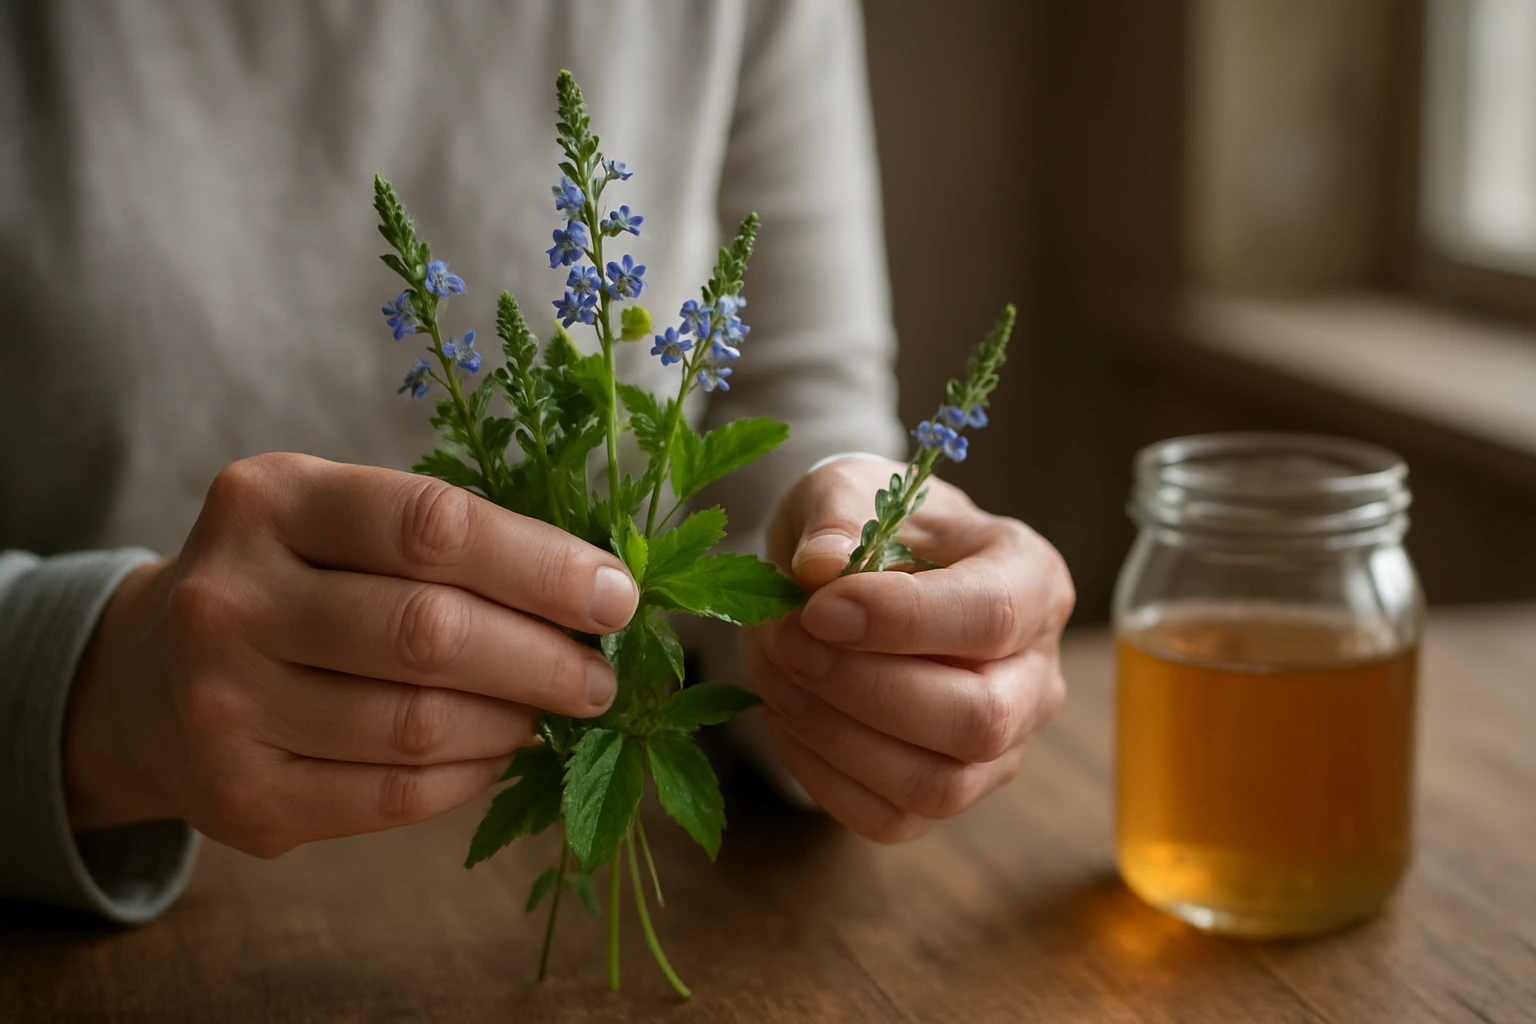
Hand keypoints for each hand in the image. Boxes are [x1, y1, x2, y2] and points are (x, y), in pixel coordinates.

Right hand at [65, 453, 637, 856]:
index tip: (619, 597)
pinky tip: (496, 750)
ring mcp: (224, 704)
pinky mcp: (240, 796)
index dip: (544, 566)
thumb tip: (598, 592)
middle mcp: (230, 598)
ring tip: (552, 709)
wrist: (150, 676)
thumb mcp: (339, 522)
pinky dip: (470, 775)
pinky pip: (393, 796)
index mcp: (269, 500)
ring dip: (514, 722)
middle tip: (601, 677)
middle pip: (431, 634)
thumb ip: (447, 541)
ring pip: (418, 726)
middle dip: (545, 659)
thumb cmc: (291, 582)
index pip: (435, 527)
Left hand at [745, 456, 1072, 842]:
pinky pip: (892, 818)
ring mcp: (1001, 745)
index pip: (992, 617)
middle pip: (980, 718)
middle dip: (865, 687)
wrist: (848, 574)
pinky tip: (787, 714)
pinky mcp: (948, 792)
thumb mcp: (845, 486)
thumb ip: (835, 515)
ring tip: (778, 673)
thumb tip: (819, 568)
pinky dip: (825, 776)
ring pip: (939, 784)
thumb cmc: (863, 522)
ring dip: (838, 736)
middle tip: (788, 641)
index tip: (818, 605)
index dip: (901, 621)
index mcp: (1032, 578)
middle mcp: (1034, 672)